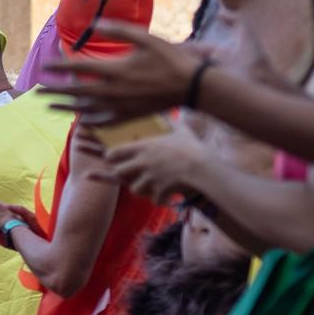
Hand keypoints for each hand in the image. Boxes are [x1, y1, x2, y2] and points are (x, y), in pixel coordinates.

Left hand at [41, 21, 204, 124]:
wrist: (191, 85)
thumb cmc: (169, 58)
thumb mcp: (145, 38)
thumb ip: (118, 30)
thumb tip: (94, 24)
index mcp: (115, 70)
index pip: (79, 68)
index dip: (59, 67)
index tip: (44, 67)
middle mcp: (113, 91)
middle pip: (76, 92)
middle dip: (55, 91)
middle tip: (37, 92)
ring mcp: (120, 107)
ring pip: (85, 110)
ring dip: (66, 108)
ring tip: (50, 108)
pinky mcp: (129, 117)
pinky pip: (103, 122)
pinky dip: (89, 122)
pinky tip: (80, 121)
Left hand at [92, 128, 208, 202]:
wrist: (203, 166)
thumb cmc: (192, 147)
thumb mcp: (181, 131)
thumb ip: (173, 123)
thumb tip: (172, 114)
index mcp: (144, 147)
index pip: (115, 152)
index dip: (110, 156)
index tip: (110, 157)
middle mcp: (143, 163)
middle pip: (118, 173)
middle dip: (122, 176)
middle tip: (130, 176)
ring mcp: (150, 178)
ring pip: (134, 190)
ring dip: (141, 190)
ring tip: (150, 188)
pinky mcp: (159, 191)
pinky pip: (154, 200)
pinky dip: (161, 200)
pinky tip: (168, 198)